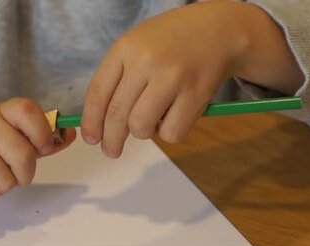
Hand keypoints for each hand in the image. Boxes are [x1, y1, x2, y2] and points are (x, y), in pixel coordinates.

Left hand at [81, 0, 303, 157]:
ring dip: (144, 131)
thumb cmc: (172, 43)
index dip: (91, 122)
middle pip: (117, 115)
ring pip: (141, 127)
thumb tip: (99, 123)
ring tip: (154, 117)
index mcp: (126, 47)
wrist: (218, 30)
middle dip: (111, 140)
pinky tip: (176, 113)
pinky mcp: (196, 94)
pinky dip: (172, 131)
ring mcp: (172, 77)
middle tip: (111, 151)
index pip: (98, 93)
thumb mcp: (137, 45)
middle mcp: (146, 61)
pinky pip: (172, 133)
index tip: (91, 138)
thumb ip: (118, 77)